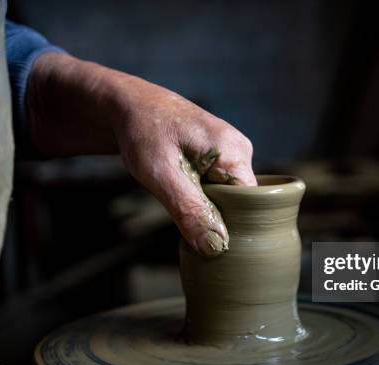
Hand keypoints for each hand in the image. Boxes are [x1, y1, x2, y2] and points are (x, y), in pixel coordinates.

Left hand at [27, 52, 256, 256]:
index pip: (251, 204)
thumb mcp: (161, 175)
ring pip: (228, 194)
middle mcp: (241, 149)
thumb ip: (188, 210)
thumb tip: (215, 247)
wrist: (127, 104)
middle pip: (241, 200)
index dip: (229, 223)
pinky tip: (181, 186)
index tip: (201, 231)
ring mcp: (231, 149)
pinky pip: (219, 183)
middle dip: (215, 213)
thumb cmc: (142, 132)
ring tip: (178, 192)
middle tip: (182, 211)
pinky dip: (201, 192)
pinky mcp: (220, 152)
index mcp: (235, 151)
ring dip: (205, 203)